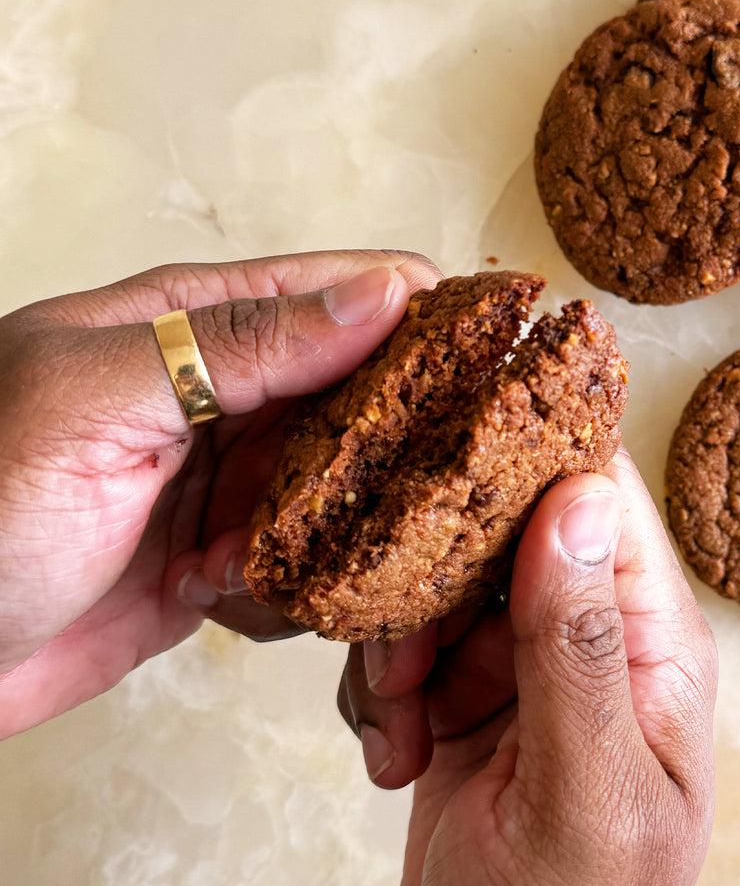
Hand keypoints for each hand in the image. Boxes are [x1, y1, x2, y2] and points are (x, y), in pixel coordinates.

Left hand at [0, 249, 440, 736]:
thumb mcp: (97, 398)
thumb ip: (239, 341)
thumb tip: (382, 293)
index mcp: (202, 319)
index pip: (356, 292)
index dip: (434, 321)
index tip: (496, 365)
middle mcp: (232, 392)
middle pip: (374, 398)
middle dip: (401, 446)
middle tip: (412, 494)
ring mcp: (235, 477)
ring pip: (355, 488)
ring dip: (339, 531)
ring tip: (251, 555)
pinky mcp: (229, 558)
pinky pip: (313, 563)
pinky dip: (295, 588)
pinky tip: (221, 594)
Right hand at [339, 448, 717, 885]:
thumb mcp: (581, 794)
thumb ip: (579, 648)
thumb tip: (577, 498)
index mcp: (654, 639)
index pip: (603, 497)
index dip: (531, 455)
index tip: (450, 443)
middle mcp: (597, 635)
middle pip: (506, 527)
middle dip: (437, 572)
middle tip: (405, 652)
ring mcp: (527, 664)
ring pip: (443, 581)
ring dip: (398, 644)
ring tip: (399, 724)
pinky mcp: (467, 696)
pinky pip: (408, 643)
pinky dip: (382, 692)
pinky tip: (395, 760)